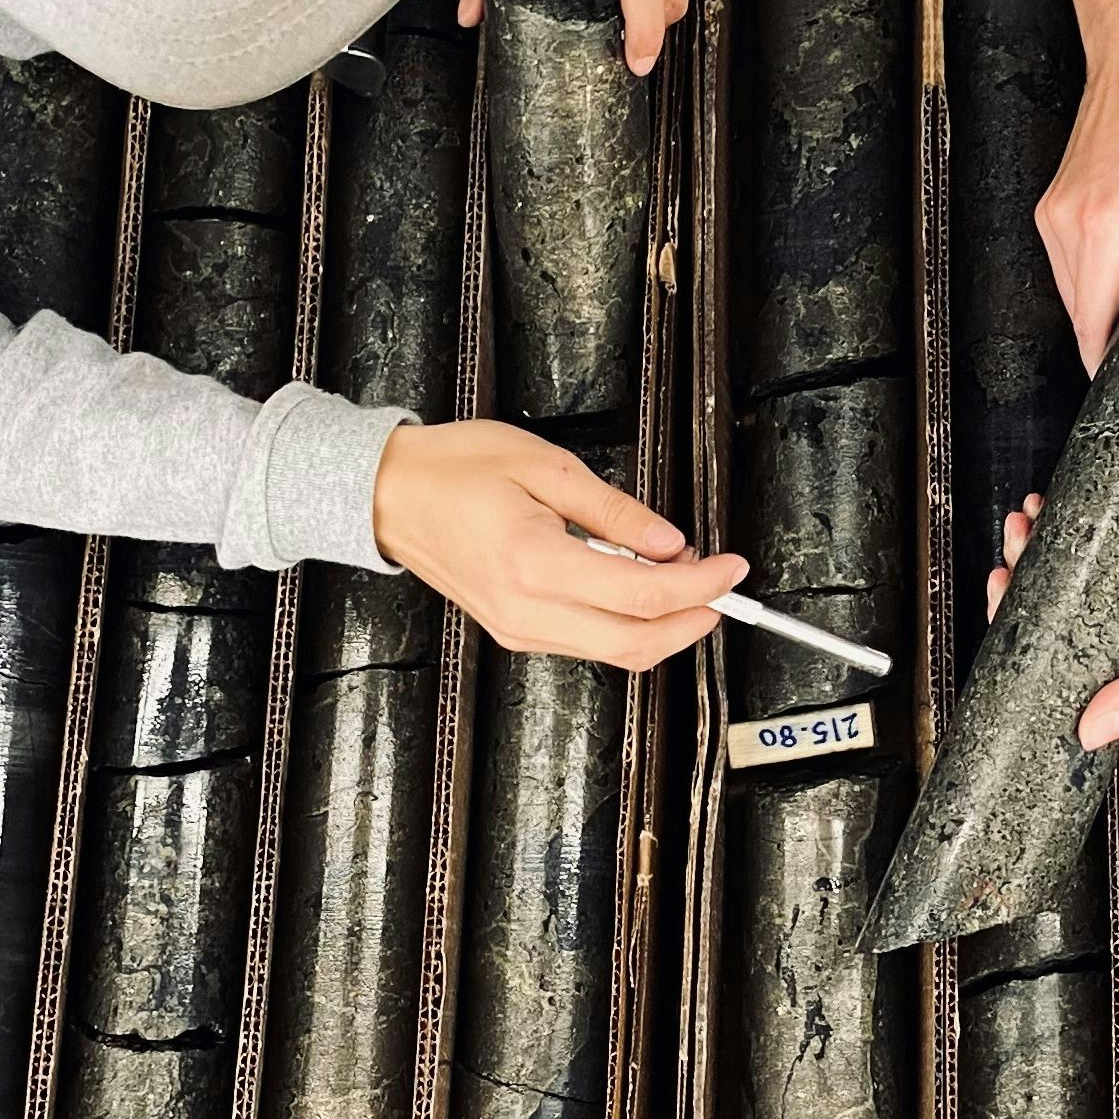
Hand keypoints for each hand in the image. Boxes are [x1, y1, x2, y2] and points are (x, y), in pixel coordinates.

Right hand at [371, 419, 745, 666]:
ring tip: (686, 579)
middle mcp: (525, 609)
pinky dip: (627, 624)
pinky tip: (639, 587)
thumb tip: (670, 543)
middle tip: (723, 588)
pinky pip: (587, 643)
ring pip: (614, 652)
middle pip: (634, 643)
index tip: (730, 567)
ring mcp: (518, 628)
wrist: (388, 496)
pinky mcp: (514, 630)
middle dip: (692, 622)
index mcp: (534, 563)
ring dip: (663, 626)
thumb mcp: (546, 466)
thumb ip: (615, 510)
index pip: (641, 596)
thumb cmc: (455, 470)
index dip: (700, 587)